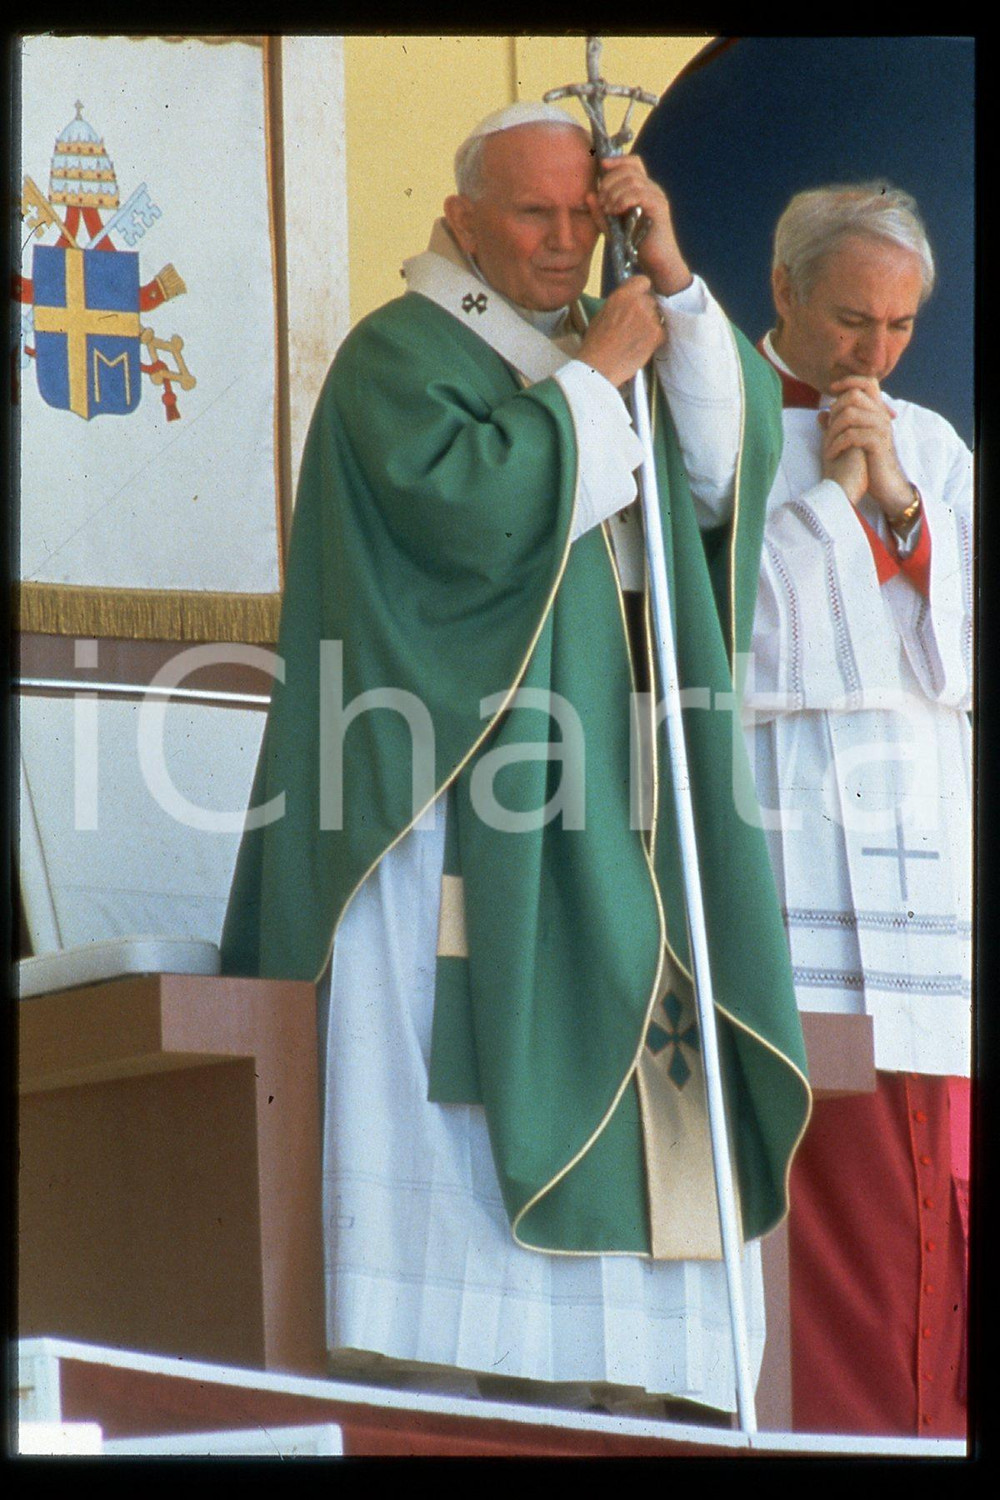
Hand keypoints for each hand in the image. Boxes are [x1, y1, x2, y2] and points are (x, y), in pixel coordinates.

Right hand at [578, 275, 665, 386]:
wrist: (599, 366)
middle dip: (646, 310)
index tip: (639, 299)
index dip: (642, 291)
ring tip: (636, 339)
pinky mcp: (657, 334)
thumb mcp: (602, 313)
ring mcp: (649, 318)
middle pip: (652, 300)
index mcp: (622, 295)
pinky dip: (655, 339)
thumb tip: (629, 299)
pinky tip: (641, 346)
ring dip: (651, 325)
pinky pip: (662, 332)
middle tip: (635, 325)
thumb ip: (619, 302)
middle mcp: (638, 302)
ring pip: (657, 316)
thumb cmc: (596, 343)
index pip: (643, 281)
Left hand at [590, 156, 692, 296]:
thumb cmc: (635, 245)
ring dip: (614, 192)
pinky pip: (639, 194)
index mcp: (643, 189)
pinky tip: (616, 211)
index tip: (601, 165)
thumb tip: (589, 195)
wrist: (656, 263)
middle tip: (602, 200)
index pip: (633, 163)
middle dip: (610, 181)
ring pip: (633, 180)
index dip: (617, 160)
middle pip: (629, 169)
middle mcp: (652, 189)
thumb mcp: (612, 228)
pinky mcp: (659, 208)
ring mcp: (657, 197)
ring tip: (607, 209)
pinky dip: (623, 199)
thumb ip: (600, 213)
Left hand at [820, 377, 912, 519]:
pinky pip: (851, 434)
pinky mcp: (877, 442)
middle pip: (854, 395)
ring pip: (850, 414)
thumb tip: (821, 413)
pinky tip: (831, 454)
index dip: (849, 380)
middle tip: (828, 429)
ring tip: (827, 444)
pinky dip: (836, 444)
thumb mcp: (851, 441)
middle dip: (835, 410)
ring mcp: (881, 428)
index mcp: (877, 411)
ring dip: (833, 429)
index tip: (831, 390)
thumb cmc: (867, 462)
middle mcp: (881, 415)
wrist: (885, 485)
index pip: (868, 382)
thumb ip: (837, 426)